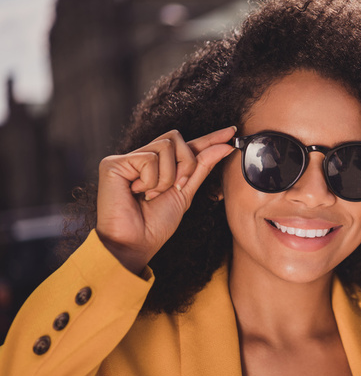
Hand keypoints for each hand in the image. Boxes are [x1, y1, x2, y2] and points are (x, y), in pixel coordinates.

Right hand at [96, 127, 235, 273]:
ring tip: (152, 194)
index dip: (209, 138)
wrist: (135, 243)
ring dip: (168, 176)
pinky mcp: (113, 163)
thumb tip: (224, 145)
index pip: (187, 145)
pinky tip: (138, 192)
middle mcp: (143, 158)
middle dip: (186, 164)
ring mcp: (128, 160)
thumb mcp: (186, 192)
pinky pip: (149, 159)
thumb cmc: (156, 224)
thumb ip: (202, 167)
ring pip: (166, 146)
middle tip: (176, 188)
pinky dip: (151, 181)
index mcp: (160, 166)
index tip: (231, 132)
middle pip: (177, 138)